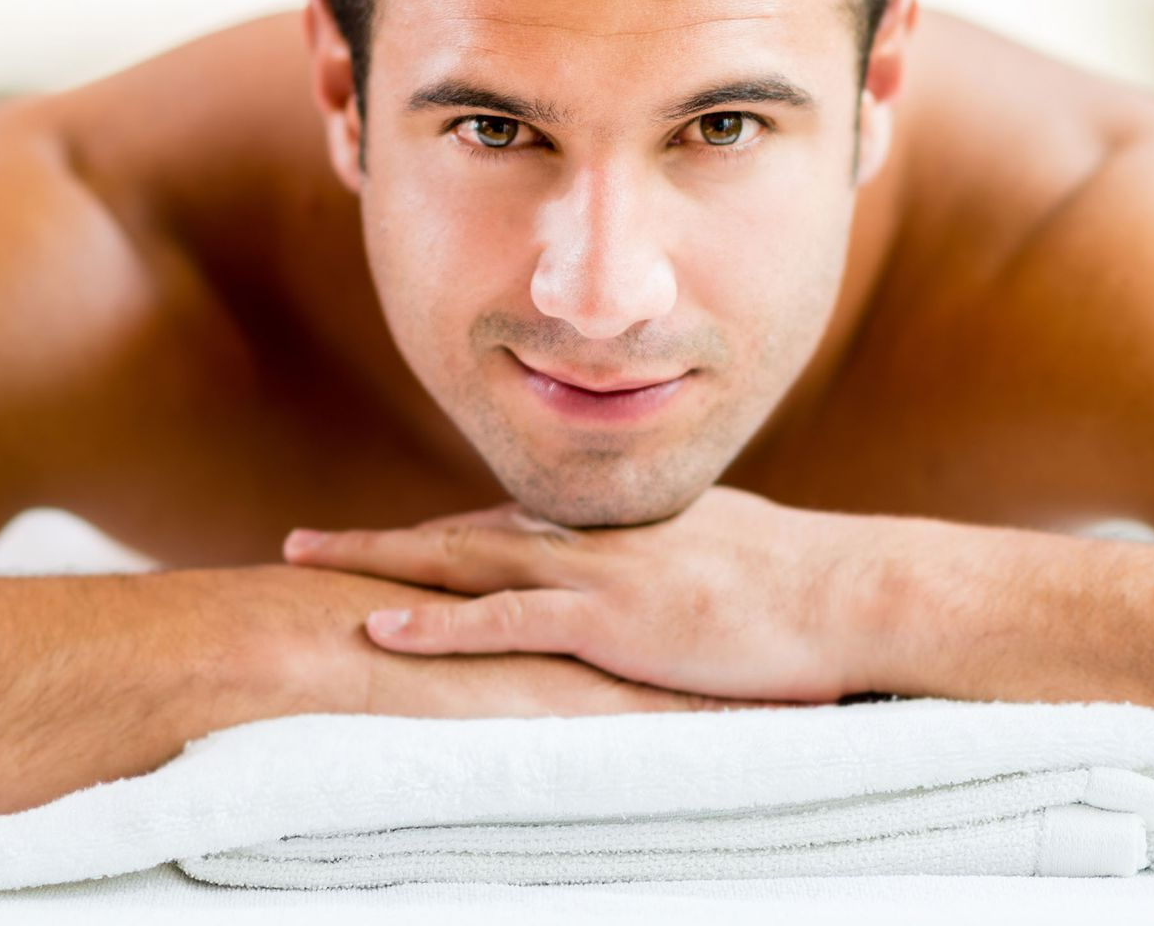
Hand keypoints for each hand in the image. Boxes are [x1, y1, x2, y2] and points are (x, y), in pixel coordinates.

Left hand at [242, 563, 786, 720]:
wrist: (853, 593)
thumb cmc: (798, 582)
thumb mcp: (715, 556)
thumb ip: (662, 560)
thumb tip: (649, 576)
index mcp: (606, 527)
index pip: (497, 527)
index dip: (431, 539)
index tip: (378, 546)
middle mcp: (584, 538)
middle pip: (456, 532)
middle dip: (375, 539)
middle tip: (300, 543)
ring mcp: (592, 574)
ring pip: (459, 560)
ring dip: (377, 561)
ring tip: (303, 561)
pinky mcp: (609, 621)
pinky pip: (503, 621)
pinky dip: (436, 623)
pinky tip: (379, 627)